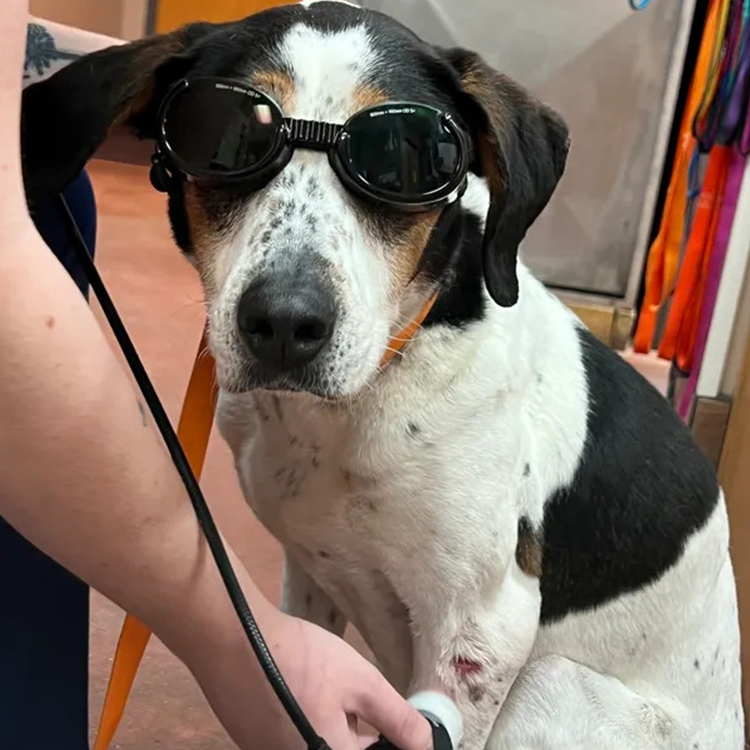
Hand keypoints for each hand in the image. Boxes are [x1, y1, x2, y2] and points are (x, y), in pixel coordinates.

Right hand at [185, 604, 432, 749]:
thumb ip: (397, 720)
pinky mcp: (253, 744)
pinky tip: (304, 688)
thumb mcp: (361, 682)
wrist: (231, 639)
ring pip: (320, 745)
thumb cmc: (300, 659)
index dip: (391, 740)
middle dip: (363, 736)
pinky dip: (308, 722)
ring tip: (330, 688)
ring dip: (335, 729)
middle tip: (362, 698)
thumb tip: (427, 745)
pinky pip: (294, 740)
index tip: (394, 720)